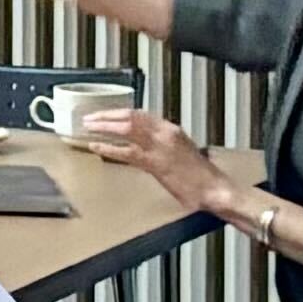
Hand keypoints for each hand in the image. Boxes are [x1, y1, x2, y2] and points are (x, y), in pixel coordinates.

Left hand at [82, 104, 220, 209]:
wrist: (214, 188)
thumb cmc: (198, 174)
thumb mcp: (179, 150)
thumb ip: (160, 142)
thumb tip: (140, 140)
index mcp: (171, 129)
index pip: (139, 114)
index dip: (118, 113)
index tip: (103, 113)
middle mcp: (165, 133)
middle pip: (129, 117)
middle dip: (106, 116)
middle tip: (88, 118)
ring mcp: (160, 147)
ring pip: (126, 129)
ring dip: (104, 127)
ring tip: (87, 128)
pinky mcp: (156, 164)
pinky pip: (127, 152)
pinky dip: (109, 148)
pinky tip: (96, 147)